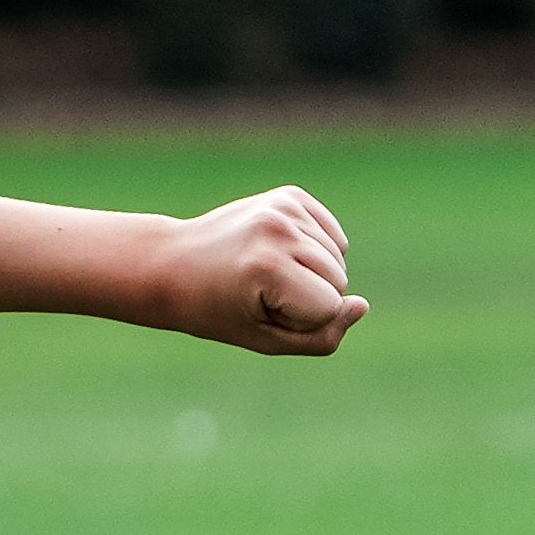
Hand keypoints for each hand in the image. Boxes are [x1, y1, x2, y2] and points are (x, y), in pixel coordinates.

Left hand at [148, 186, 366, 358]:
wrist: (173, 264)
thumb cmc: (216, 310)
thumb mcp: (264, 339)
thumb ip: (320, 337)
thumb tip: (362, 305)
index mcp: (268, 266)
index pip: (329, 307)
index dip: (299, 319)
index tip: (257, 308)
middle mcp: (279, 230)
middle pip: (340, 282)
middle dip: (307, 297)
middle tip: (257, 291)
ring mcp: (284, 207)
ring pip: (339, 260)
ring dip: (311, 274)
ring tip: (264, 272)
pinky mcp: (290, 196)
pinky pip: (333, 237)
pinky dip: (315, 251)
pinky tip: (278, 252)